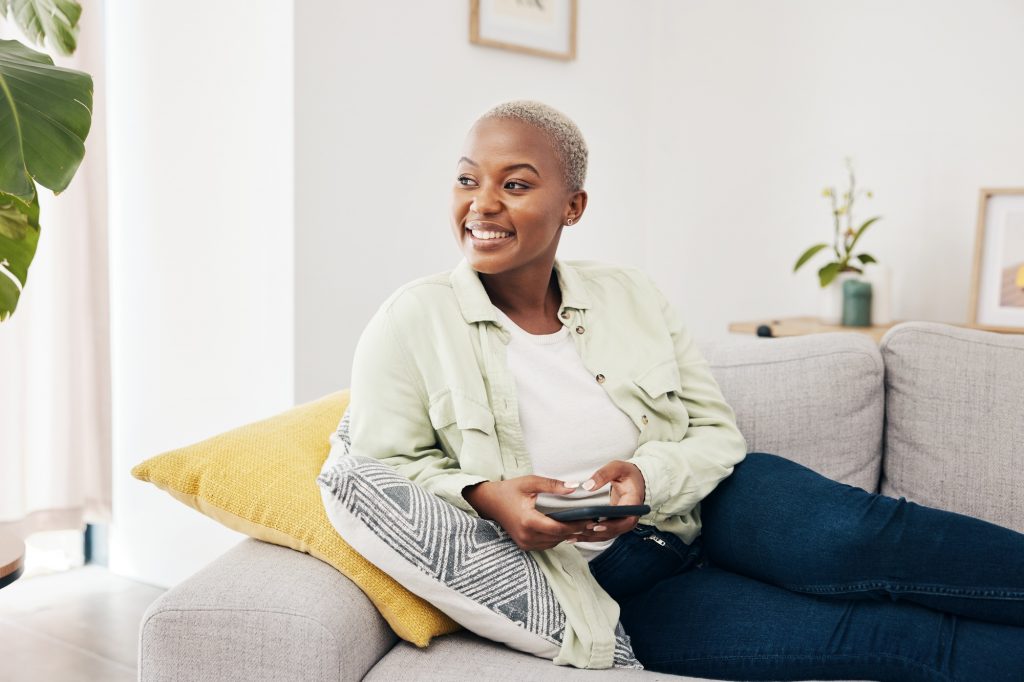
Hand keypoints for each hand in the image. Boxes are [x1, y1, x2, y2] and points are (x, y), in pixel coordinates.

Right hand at [462, 476, 590, 550]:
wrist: (489, 502)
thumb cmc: (509, 490)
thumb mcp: (530, 482)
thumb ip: (553, 485)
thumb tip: (575, 488)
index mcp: (528, 521)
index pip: (558, 528)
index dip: (576, 525)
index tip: (591, 518)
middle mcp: (526, 536)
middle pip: (558, 537)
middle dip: (576, 530)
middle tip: (592, 521)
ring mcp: (525, 543)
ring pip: (554, 542)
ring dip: (567, 534)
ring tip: (583, 524)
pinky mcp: (525, 545)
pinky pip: (547, 544)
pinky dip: (557, 537)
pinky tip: (566, 528)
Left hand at [575, 460, 646, 542]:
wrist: (634, 480)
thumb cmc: (626, 473)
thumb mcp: (617, 468)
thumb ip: (603, 474)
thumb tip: (587, 486)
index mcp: (633, 504)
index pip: (624, 520)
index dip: (610, 526)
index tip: (595, 526)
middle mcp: (628, 518)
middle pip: (612, 531)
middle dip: (594, 533)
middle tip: (576, 531)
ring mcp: (620, 523)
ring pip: (605, 535)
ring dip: (588, 537)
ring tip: (570, 536)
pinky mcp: (613, 524)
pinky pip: (601, 533)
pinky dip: (587, 536)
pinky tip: (572, 537)